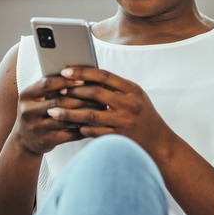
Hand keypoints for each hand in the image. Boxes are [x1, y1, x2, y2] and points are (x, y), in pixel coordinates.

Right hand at [12, 74, 96, 155]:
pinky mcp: (45, 141)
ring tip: (100, 108)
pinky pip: (68, 134)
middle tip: (99, 94)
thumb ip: (52, 87)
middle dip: (81, 98)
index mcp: (26, 95)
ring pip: (65, 119)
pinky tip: (94, 124)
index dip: (66, 81)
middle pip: (59, 102)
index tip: (83, 79)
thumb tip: (79, 73)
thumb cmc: (37, 112)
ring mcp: (36, 127)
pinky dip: (83, 128)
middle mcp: (28, 111)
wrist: (25, 140)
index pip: (47, 84)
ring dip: (85, 113)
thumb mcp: (37, 98)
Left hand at [46, 67, 173, 156]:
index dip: (83, 72)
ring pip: (91, 115)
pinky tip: (71, 126)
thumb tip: (86, 75)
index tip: (66, 71)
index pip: (104, 75)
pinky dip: (81, 128)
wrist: (160, 143)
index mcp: (132, 89)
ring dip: (70, 113)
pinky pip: (94, 132)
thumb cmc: (143, 115)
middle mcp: (129, 104)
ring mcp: (124, 122)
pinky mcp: (119, 138)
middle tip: (56, 92)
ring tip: (53, 112)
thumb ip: (115, 87)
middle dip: (73, 91)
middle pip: (95, 94)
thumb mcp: (135, 96)